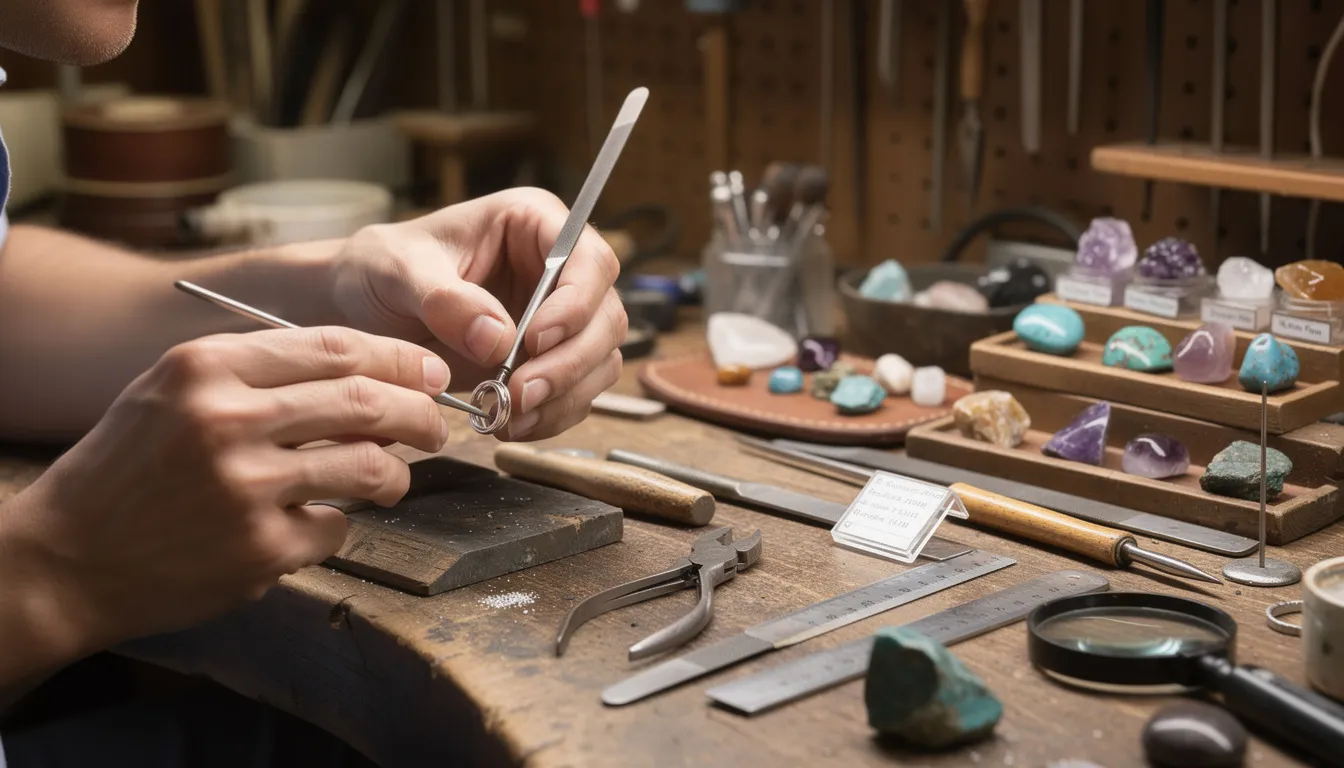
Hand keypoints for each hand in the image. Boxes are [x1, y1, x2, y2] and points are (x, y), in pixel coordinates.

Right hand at [7, 326, 450, 658]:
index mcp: (207, 367)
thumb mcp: (175, 391)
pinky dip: (337, 525)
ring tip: (394, 479)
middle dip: (420, 413)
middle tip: (436, 426)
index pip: (336, 348)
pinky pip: (335, 527)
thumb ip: (262, 376)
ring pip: (368, 467)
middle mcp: (227, 419)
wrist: (64, 558)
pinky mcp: (258, 548)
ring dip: (396, 474)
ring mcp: (245, 487)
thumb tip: (370, 377)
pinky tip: (313, 524)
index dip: (398, 358)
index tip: (430, 372)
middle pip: (366, 402)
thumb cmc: (129, 468)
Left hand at [328, 188, 627, 441]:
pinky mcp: (548, 360)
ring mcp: (558, 317)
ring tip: (511, 417)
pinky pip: (576, 392)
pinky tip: (511, 424)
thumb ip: (445, 299)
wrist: (359, 310)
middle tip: (522, 394)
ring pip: (599, 360)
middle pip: (605, 316)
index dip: (575, 303)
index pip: (589, 260)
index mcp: (532, 223)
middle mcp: (558, 269)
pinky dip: (551, 415)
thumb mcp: (397, 271)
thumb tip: (496, 338)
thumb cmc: (379, 270)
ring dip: (564, 396)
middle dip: (570, 362)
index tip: (535, 340)